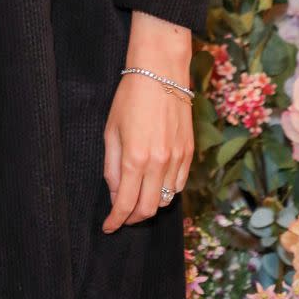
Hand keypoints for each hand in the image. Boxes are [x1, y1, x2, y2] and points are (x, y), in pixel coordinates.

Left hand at [101, 11, 192, 231]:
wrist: (160, 71)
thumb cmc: (130, 97)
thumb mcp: (111, 130)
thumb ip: (111, 166)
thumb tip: (115, 194)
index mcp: (134, 158)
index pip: (125, 204)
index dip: (116, 221)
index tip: (109, 227)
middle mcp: (158, 163)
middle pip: (148, 209)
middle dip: (133, 217)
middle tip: (122, 215)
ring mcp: (177, 159)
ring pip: (166, 199)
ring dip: (150, 205)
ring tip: (138, 198)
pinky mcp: (190, 152)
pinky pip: (179, 184)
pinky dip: (167, 191)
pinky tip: (156, 183)